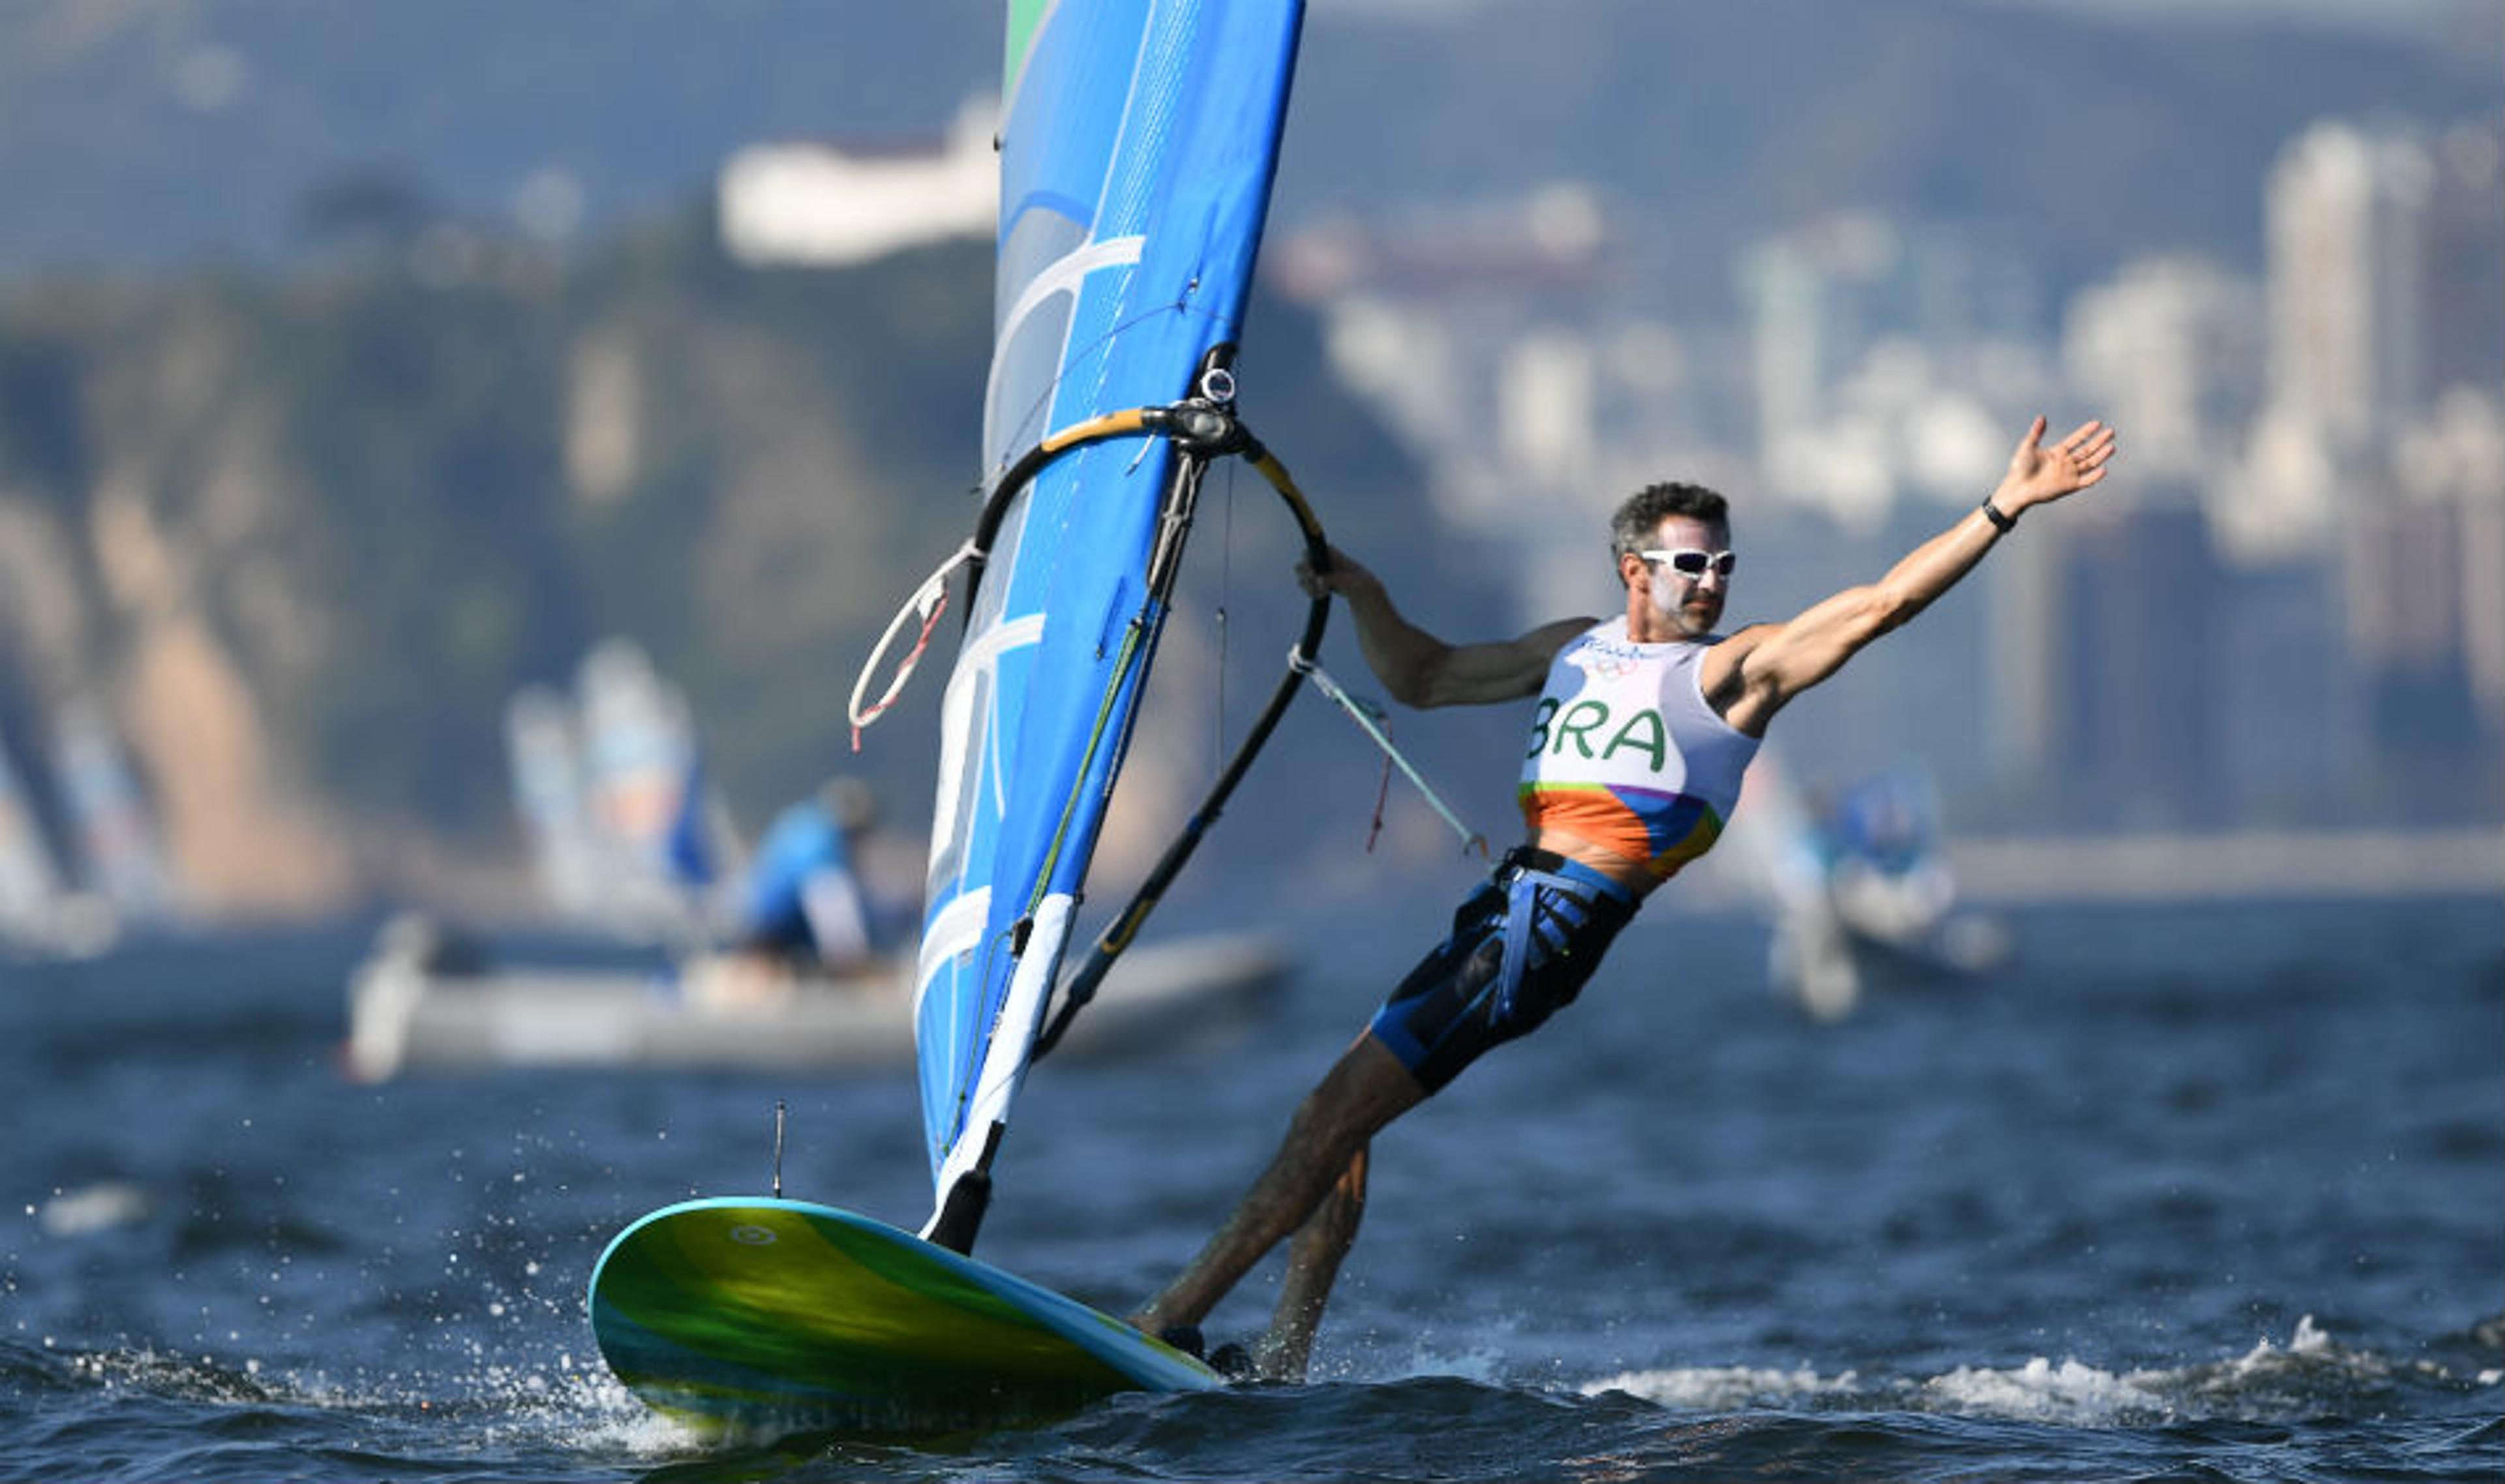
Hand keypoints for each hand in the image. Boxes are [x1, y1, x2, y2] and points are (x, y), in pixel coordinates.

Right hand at [1295, 544, 1377, 601]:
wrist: (1363, 590)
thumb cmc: (1359, 581)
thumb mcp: (1348, 580)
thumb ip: (1333, 578)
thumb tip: (1318, 580)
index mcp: (1330, 553)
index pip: (1309, 552)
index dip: (1307, 562)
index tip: (1312, 574)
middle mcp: (1321, 560)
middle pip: (1300, 566)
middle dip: (1305, 577)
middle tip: (1315, 585)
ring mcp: (1319, 572)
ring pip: (1302, 579)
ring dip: (1309, 588)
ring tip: (1323, 592)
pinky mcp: (1319, 583)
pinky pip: (1307, 588)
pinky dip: (1312, 593)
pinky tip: (1323, 596)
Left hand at [1997, 416, 2116, 513]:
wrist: (2017, 488)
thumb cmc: (2019, 468)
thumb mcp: (2027, 447)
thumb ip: (2036, 433)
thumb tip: (2042, 417)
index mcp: (2057, 452)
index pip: (2077, 440)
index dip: (2086, 432)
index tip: (2097, 423)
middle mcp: (2066, 463)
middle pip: (2087, 450)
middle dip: (2099, 441)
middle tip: (2111, 431)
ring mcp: (2069, 474)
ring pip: (2090, 463)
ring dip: (2101, 455)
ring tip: (2111, 446)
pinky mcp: (2069, 486)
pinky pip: (2085, 481)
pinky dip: (2094, 477)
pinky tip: (2103, 469)